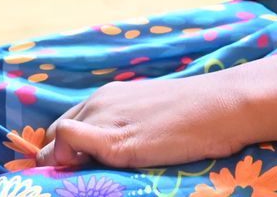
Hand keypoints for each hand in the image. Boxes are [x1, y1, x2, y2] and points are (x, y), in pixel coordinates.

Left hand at [35, 75, 250, 169]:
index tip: (77, 170)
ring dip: (62, 165)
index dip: (65, 151)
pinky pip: (66, 141)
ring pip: (54, 143)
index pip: (65, 126)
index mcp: (108, 96)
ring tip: (90, 181)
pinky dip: (65, 160)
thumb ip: (125, 128)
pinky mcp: (115, 141)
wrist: (224, 106)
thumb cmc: (197, 115)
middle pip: (53, 137)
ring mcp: (105, 119)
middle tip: (84, 178)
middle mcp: (99, 103)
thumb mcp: (151, 116)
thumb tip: (109, 152)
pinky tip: (92, 175)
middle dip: (59, 160)